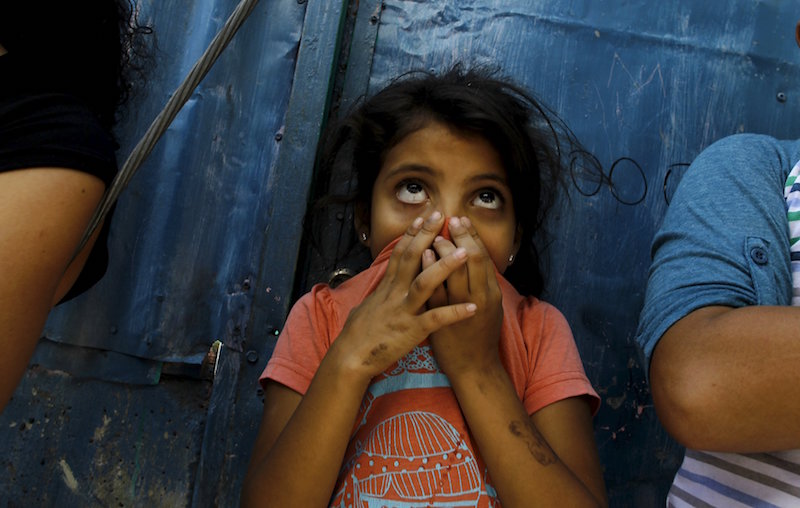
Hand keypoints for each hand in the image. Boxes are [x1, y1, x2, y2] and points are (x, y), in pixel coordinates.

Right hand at [331, 212, 478, 384]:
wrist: (350, 358)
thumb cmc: (358, 333)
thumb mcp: (368, 304)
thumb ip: (382, 289)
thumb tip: (387, 277)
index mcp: (386, 287)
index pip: (400, 253)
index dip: (412, 233)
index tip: (424, 216)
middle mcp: (394, 293)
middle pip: (412, 258)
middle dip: (427, 235)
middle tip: (442, 215)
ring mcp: (403, 311)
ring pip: (424, 284)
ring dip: (445, 267)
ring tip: (465, 253)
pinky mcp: (411, 331)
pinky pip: (435, 320)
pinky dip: (454, 313)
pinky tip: (472, 307)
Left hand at [423, 216, 503, 376]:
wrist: (474, 367)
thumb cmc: (479, 334)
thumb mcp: (488, 305)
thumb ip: (482, 281)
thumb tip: (471, 254)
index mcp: (491, 293)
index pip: (483, 257)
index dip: (471, 236)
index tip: (461, 219)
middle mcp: (480, 298)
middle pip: (473, 260)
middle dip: (461, 236)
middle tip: (449, 218)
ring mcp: (460, 309)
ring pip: (456, 274)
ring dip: (445, 250)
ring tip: (436, 233)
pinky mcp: (441, 320)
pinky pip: (436, 291)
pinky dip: (430, 270)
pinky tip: (424, 255)